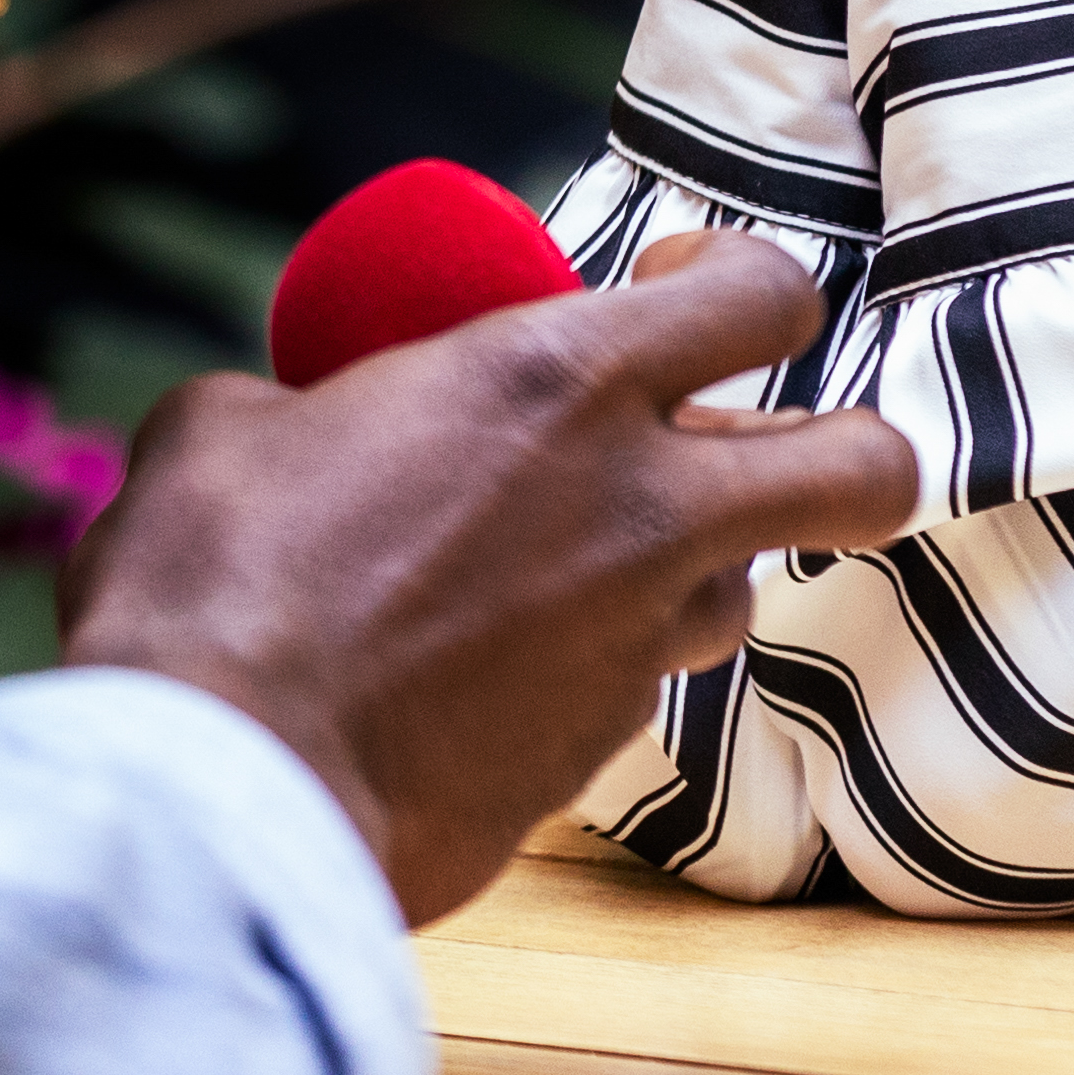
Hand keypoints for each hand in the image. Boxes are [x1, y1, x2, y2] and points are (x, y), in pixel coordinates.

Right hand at [56, 230, 917, 922]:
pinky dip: (585, 667)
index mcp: (556, 381)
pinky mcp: (595, 757)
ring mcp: (632, 645)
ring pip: (739, 590)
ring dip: (682, 567)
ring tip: (569, 560)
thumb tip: (303, 423)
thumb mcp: (235, 423)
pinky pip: (633, 688)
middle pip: (862, 466)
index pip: (762, 295)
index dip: (742, 285)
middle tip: (741, 444)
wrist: (221, 789)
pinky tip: (481, 670)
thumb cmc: (211, 581)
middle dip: (840, 449)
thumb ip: (316, 400)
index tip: (675, 291)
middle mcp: (638, 510)